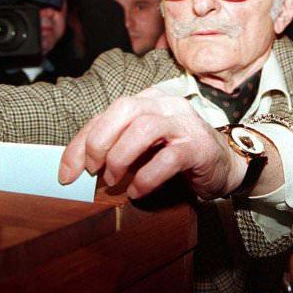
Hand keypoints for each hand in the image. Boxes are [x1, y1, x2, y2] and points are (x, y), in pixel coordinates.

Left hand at [58, 88, 244, 199]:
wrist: (225, 165)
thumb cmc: (177, 155)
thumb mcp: (143, 148)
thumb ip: (115, 147)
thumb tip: (78, 166)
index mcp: (148, 101)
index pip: (106, 114)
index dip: (81, 143)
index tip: (66, 173)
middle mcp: (166, 105)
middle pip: (124, 109)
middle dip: (100, 141)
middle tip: (93, 170)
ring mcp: (184, 123)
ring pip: (144, 128)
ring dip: (121, 157)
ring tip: (113, 180)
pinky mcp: (198, 146)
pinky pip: (168, 158)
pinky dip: (146, 177)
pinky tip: (137, 192)